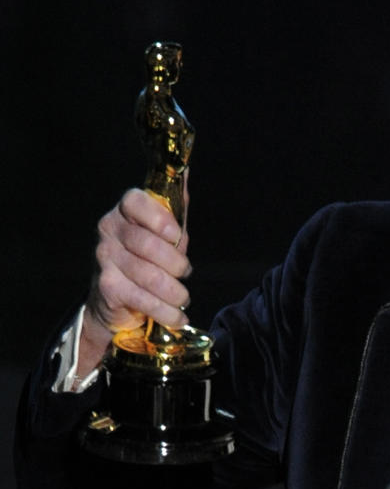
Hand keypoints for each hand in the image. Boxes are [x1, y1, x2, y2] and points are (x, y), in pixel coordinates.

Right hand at [79, 187, 192, 374]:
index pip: (135, 201)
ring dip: (175, 292)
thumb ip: (175, 209)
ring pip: (150, 276)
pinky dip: (168, 312)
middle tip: (185, 273)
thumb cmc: (146, 260)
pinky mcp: (108, 287)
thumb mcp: (163, 233)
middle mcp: (109, 230)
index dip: (159, 218)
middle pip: (148, 244)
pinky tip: (178, 316)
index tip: (176, 235)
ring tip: (182, 298)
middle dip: (176, 263)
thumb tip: (185, 172)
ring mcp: (105, 259)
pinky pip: (144, 299)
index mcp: (124, 212)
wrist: (114, 301)